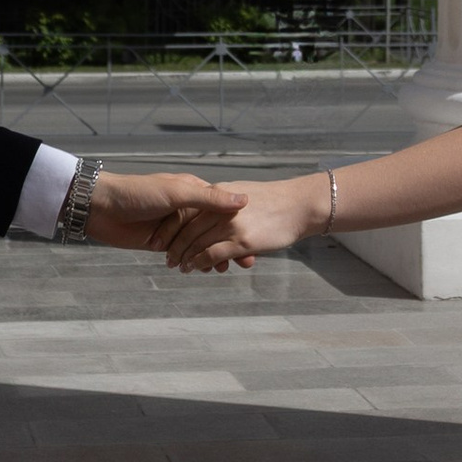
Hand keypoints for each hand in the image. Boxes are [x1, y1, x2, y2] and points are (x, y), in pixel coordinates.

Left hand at [83, 170, 247, 254]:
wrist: (101, 207)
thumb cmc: (137, 193)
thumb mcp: (176, 193)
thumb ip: (208, 199)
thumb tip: (244, 199)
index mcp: (192, 191)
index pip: (222, 209)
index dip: (239, 224)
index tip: (254, 240)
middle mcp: (185, 208)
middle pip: (214, 229)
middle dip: (230, 245)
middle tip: (247, 263)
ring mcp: (173, 227)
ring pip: (200, 243)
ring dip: (214, 255)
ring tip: (227, 270)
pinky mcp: (160, 243)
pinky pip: (183, 253)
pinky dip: (195, 261)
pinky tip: (206, 270)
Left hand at [162, 175, 330, 273]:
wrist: (301, 202)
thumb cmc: (273, 199)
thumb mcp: (242, 193)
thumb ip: (221, 201)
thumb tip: (208, 211)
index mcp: (217, 193)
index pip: (185, 212)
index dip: (170, 228)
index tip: (160, 240)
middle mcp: (219, 207)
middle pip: (187, 230)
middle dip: (174, 247)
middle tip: (168, 260)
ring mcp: (229, 223)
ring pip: (198, 243)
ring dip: (186, 257)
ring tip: (181, 267)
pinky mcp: (241, 240)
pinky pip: (212, 254)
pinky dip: (200, 263)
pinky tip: (196, 268)